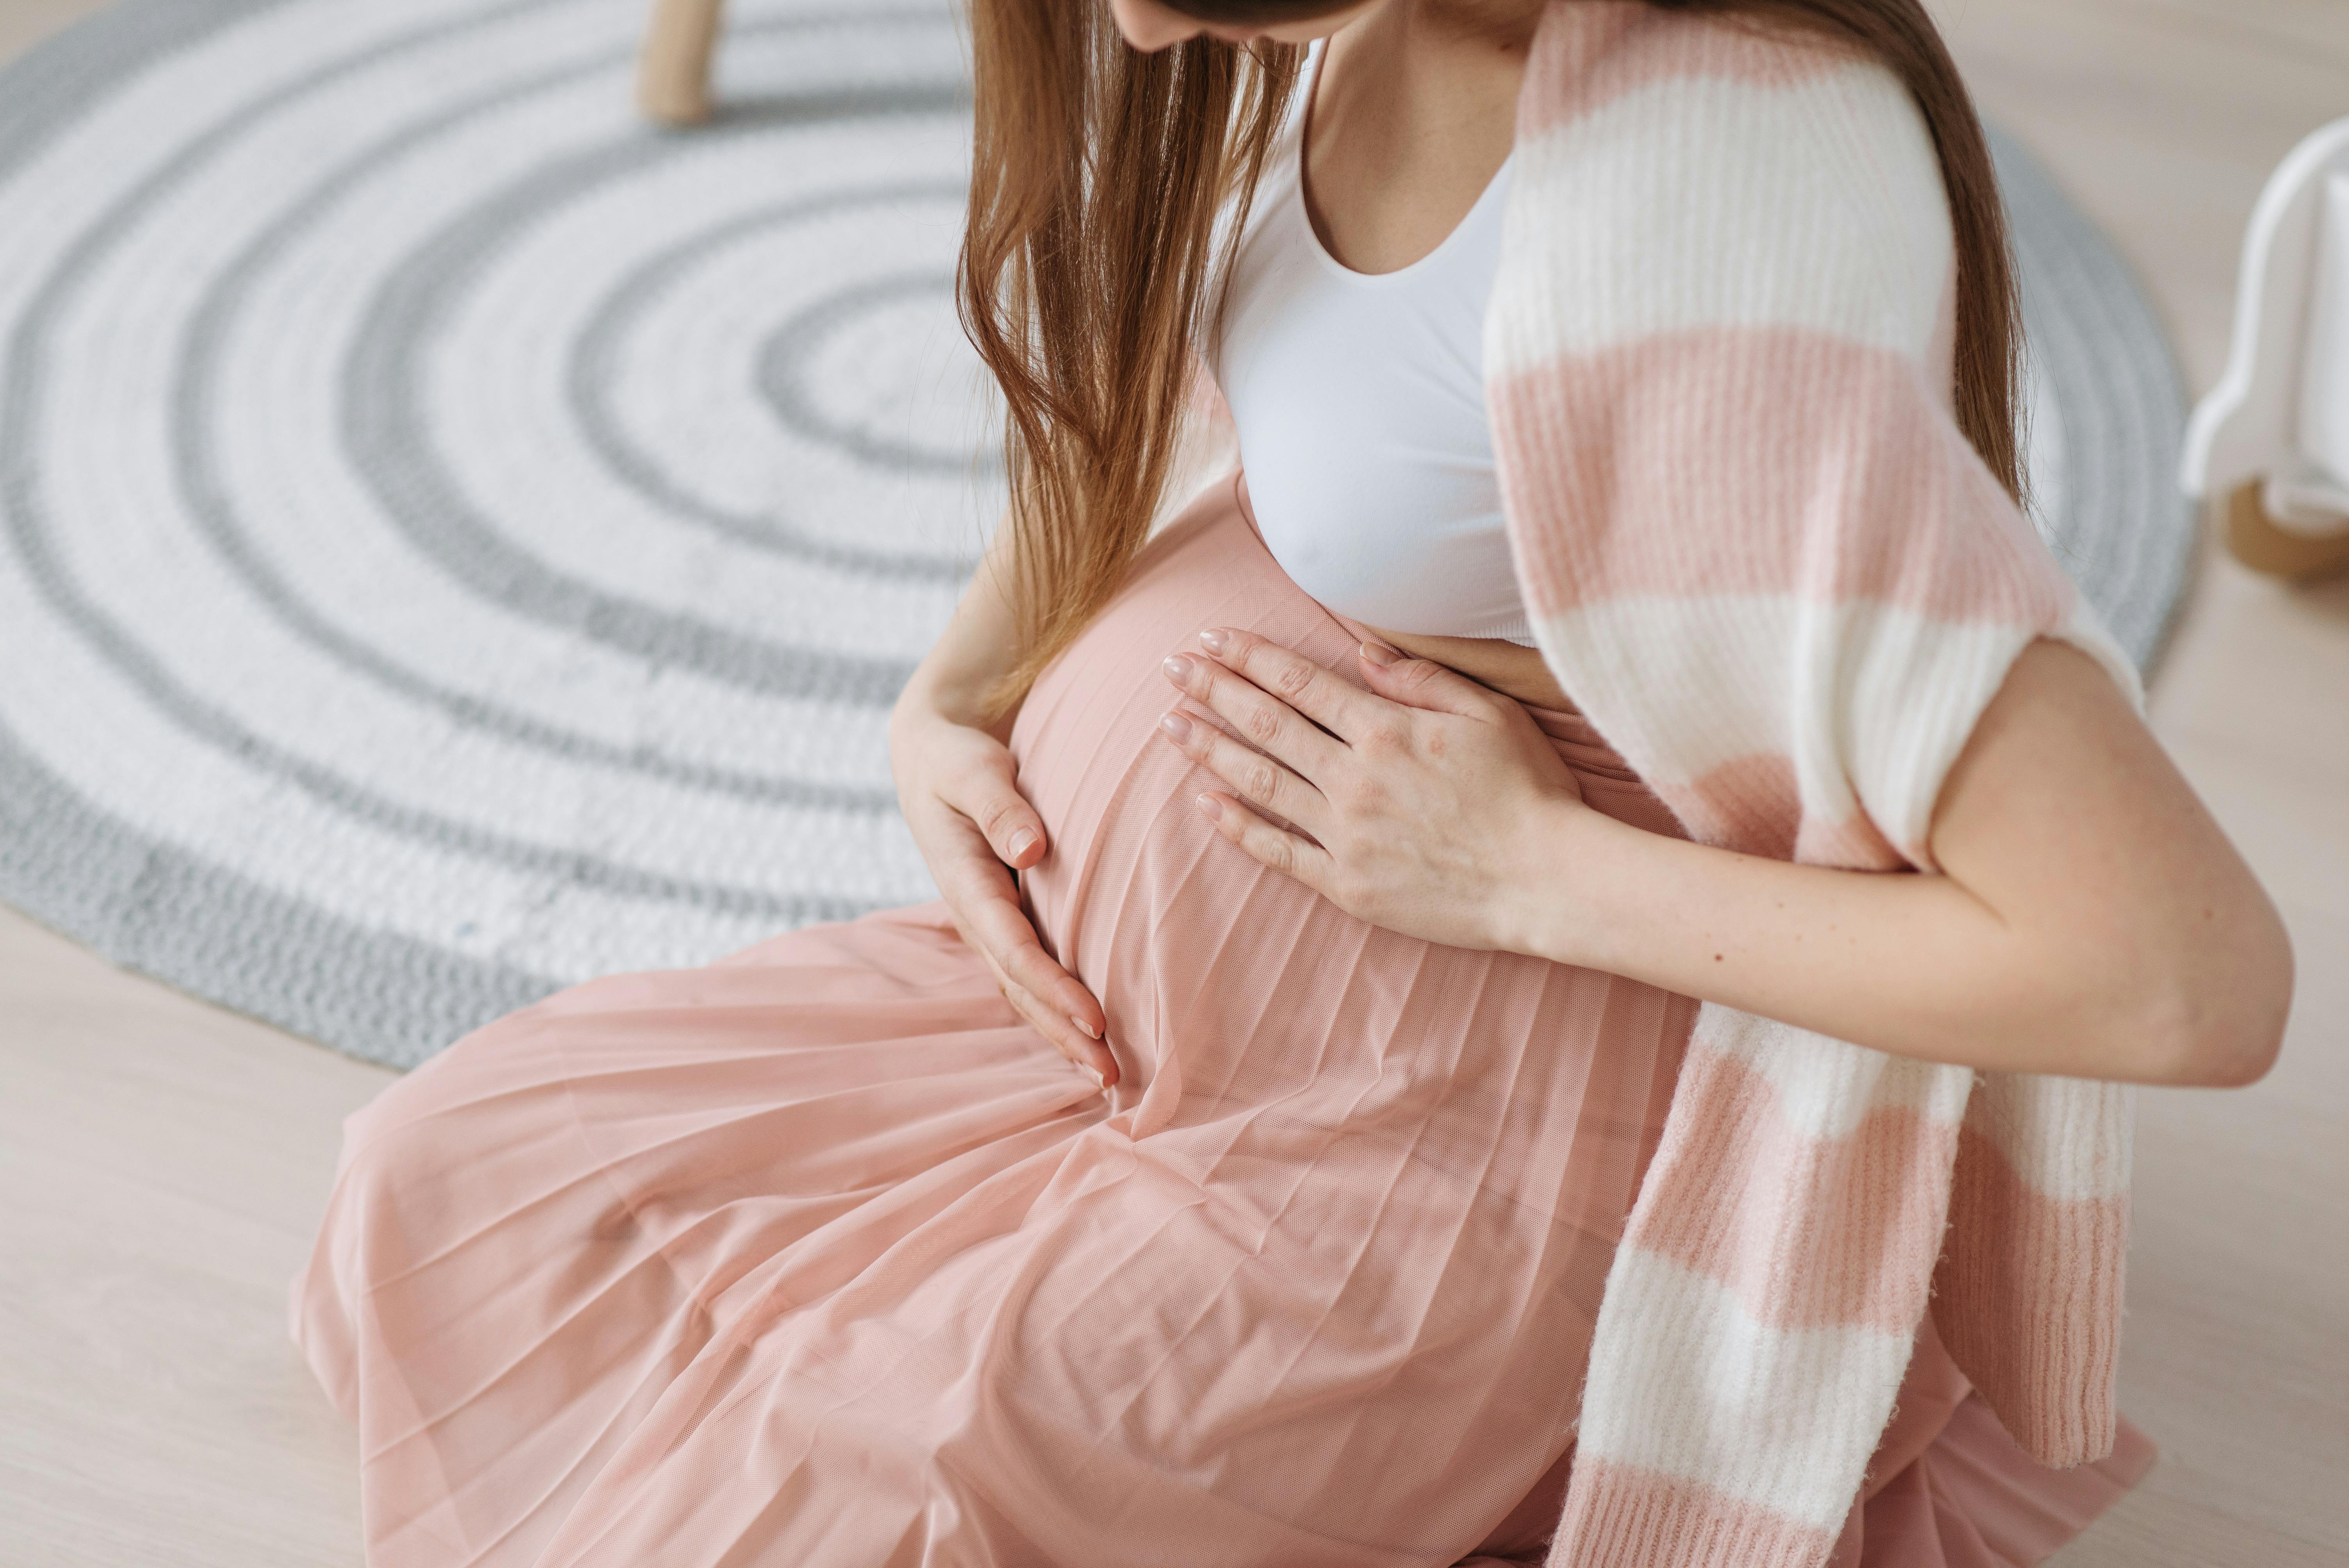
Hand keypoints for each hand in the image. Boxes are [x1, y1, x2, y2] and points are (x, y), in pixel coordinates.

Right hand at [888, 700, 1114, 1087]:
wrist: (930, 757)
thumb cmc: (958, 758)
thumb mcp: (972, 770)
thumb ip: (999, 806)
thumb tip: (1030, 850)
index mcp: (966, 882)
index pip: (1014, 949)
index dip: (1054, 987)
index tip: (1097, 1020)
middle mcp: (975, 914)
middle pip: (1022, 988)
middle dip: (1064, 1033)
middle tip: (1111, 1077)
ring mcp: (988, 922)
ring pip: (1024, 991)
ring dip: (1062, 1034)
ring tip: (1108, 1077)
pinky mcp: (1003, 919)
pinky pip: (1029, 974)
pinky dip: (1056, 1008)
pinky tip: (1090, 1036)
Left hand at [1156, 629, 1588, 953]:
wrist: (1546, 880)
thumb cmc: (1528, 791)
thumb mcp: (1489, 713)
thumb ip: (1420, 679)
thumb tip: (1363, 648)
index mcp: (1386, 730)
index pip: (1298, 682)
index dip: (1248, 657)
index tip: (1209, 639)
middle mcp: (1354, 778)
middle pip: (1266, 725)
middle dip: (1213, 691)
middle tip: (1170, 668)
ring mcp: (1346, 834)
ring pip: (1261, 783)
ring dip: (1211, 750)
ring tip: (1171, 726)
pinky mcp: (1347, 884)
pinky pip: (1278, 851)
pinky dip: (1237, 826)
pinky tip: (1204, 803)